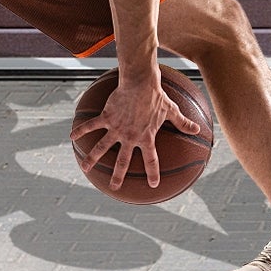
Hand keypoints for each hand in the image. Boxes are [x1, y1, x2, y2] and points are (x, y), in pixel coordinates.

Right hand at [68, 73, 205, 192]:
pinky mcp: (107, 117)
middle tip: (114, 188)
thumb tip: (199, 129)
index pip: (152, 160)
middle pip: (123, 161)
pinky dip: (81, 131)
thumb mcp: (171, 110)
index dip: (153, 173)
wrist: (141, 82)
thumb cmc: (157, 95)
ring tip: (85, 168)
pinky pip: (92, 126)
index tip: (153, 185)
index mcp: (146, 137)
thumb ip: (183, 122)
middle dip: (118, 176)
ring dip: (93, 159)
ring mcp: (117, 128)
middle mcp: (130, 137)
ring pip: (103, 148)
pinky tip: (71, 137)